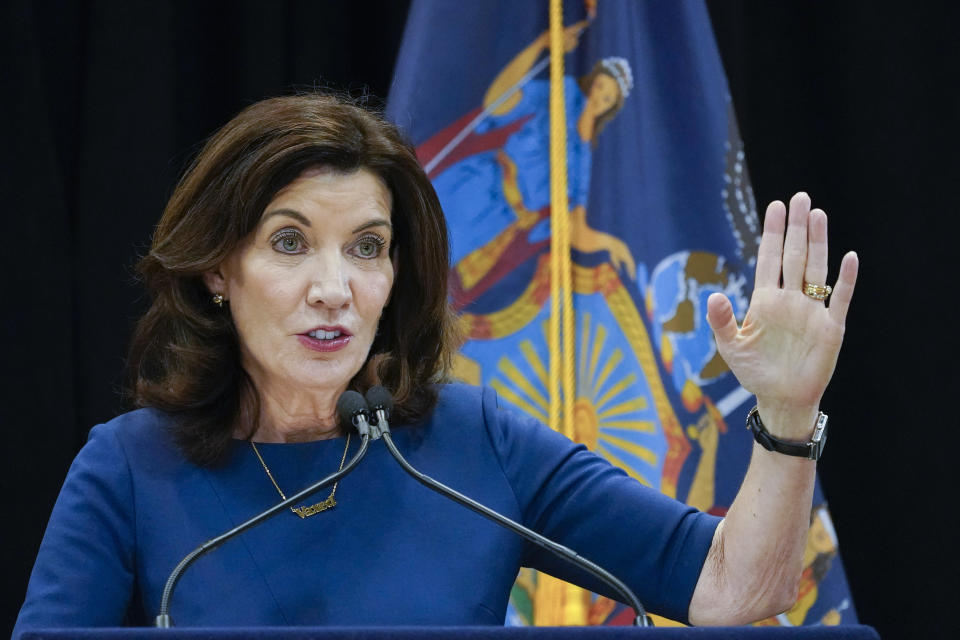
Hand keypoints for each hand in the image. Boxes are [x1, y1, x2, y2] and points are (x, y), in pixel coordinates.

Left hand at [706, 193, 858, 438]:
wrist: (782, 399)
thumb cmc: (754, 372)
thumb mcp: (730, 346)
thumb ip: (721, 320)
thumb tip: (713, 295)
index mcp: (765, 300)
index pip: (769, 259)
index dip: (772, 233)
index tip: (775, 206)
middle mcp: (790, 299)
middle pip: (794, 256)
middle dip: (796, 227)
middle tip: (800, 197)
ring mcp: (811, 311)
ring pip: (816, 269)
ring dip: (817, 243)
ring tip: (818, 214)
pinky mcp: (831, 327)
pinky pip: (841, 298)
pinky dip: (845, 280)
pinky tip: (849, 257)